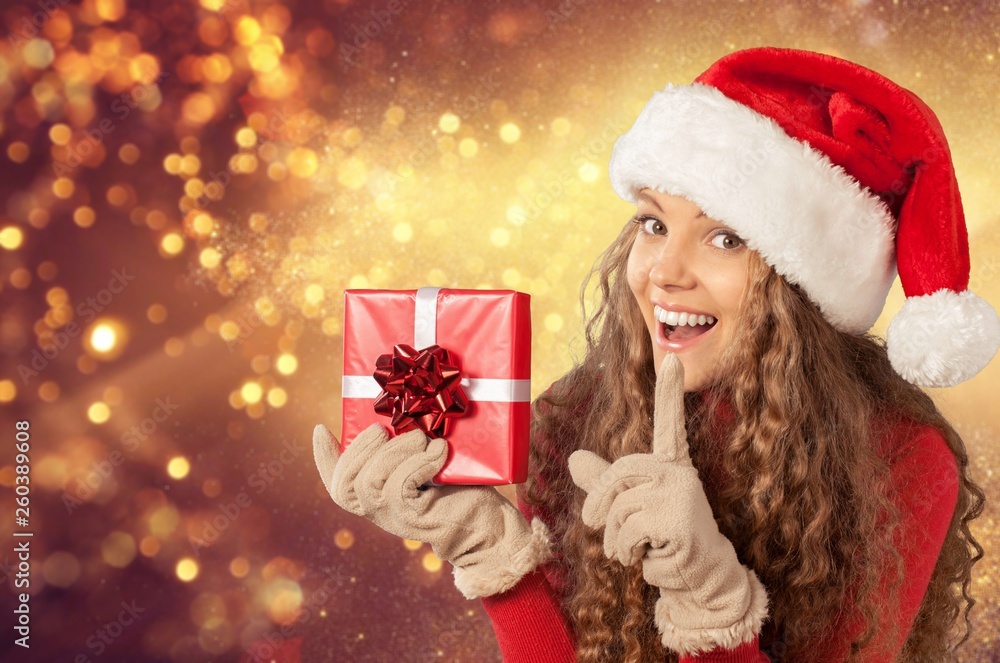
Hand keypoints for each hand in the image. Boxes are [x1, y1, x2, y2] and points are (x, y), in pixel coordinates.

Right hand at [313, 423, 552, 598]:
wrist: (489, 526)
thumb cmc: (461, 489)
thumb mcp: (426, 463)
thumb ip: (405, 449)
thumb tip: (395, 414)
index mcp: (375, 496)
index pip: (336, 481)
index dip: (323, 457)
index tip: (322, 428)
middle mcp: (378, 511)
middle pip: (344, 484)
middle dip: (360, 448)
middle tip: (385, 430)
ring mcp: (394, 519)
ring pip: (370, 482)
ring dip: (396, 452)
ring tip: (421, 439)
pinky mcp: (414, 519)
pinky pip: (400, 486)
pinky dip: (419, 462)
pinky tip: (438, 452)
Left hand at [567, 354, 768, 654]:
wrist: (696, 579)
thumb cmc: (662, 540)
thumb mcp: (630, 509)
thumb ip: (604, 484)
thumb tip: (575, 459)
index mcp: (669, 465)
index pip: (669, 424)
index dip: (669, 393)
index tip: (671, 358)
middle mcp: (678, 472)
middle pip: (616, 475)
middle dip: (599, 508)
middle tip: (600, 530)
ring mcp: (681, 492)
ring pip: (617, 508)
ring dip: (615, 540)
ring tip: (636, 550)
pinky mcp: (678, 517)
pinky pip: (627, 530)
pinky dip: (627, 552)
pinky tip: (648, 558)